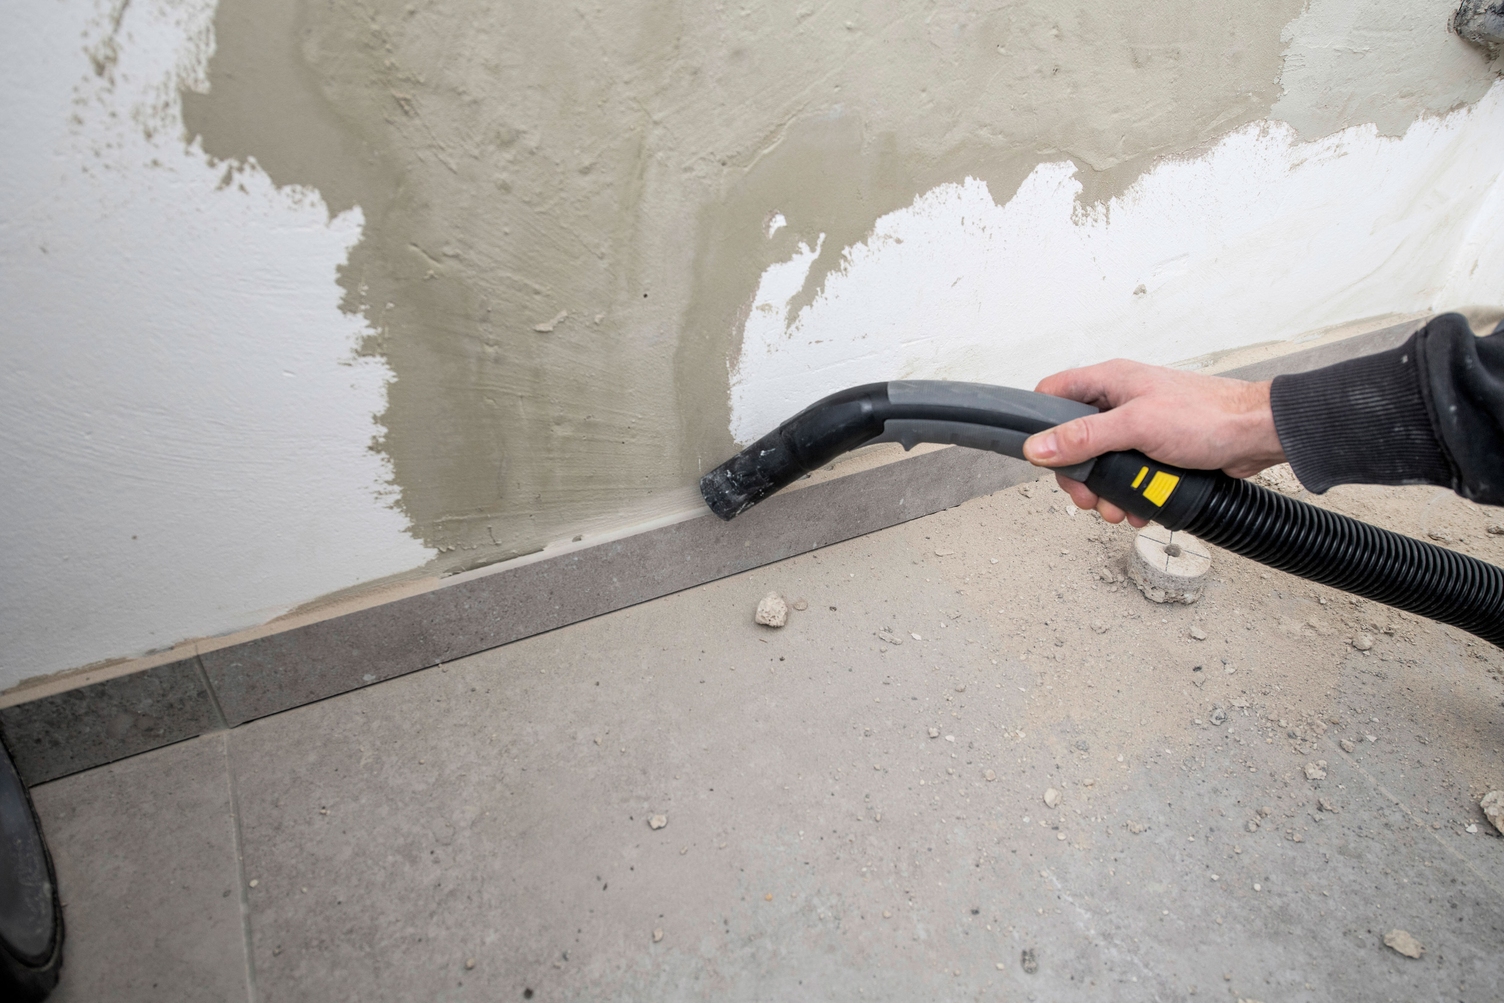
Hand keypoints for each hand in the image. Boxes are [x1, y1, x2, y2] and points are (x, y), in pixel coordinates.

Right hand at [1022, 360, 1285, 525]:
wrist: (1257, 435)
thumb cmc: (1209, 415)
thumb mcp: (1137, 425)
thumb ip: (1085, 437)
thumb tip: (1040, 447)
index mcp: (1109, 382)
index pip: (1053, 393)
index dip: (1040, 424)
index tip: (1043, 455)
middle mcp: (1120, 402)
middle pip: (1074, 439)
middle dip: (1078, 475)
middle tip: (1087, 497)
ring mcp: (1138, 427)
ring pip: (1101, 463)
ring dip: (1106, 491)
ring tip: (1117, 508)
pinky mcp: (1154, 450)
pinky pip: (1128, 475)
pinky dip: (1129, 494)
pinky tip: (1137, 507)